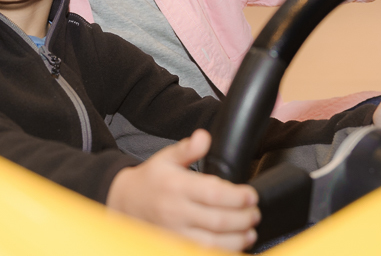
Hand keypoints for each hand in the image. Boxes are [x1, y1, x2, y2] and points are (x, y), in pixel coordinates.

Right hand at [106, 129, 259, 250]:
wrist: (125, 203)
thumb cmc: (151, 180)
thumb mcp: (166, 158)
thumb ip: (188, 148)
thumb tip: (204, 137)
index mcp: (176, 186)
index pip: (213, 194)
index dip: (238, 197)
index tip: (252, 195)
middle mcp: (175, 212)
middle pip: (217, 220)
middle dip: (243, 218)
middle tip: (255, 213)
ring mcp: (174, 233)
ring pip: (212, 243)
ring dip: (236, 240)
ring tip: (250, 231)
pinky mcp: (173, 247)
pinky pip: (201, 254)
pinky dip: (221, 252)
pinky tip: (233, 246)